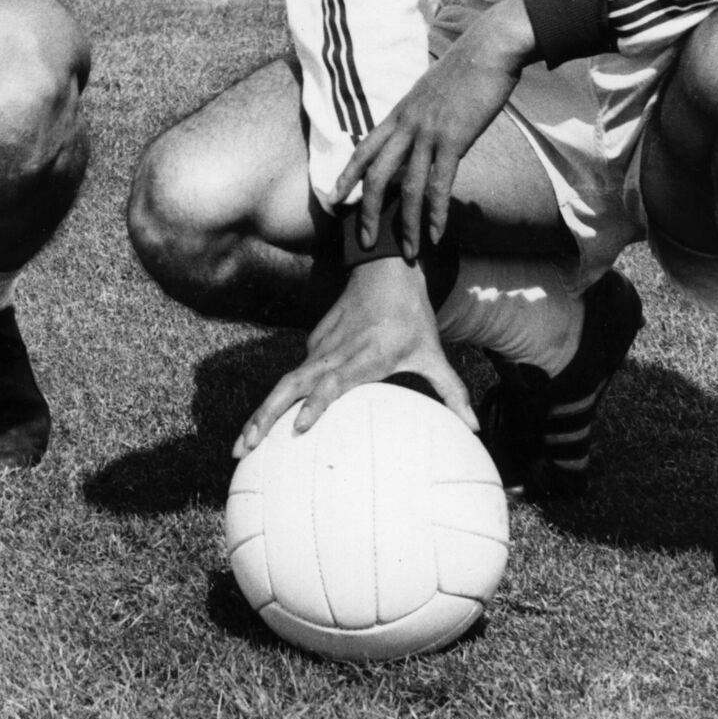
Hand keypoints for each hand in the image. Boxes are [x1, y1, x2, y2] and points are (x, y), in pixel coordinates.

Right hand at [234, 257, 475, 459]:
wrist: (384, 267)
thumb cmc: (411, 313)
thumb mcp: (433, 350)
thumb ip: (451, 390)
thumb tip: (475, 428)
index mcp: (363, 355)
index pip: (332, 383)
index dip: (315, 405)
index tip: (298, 430)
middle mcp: (334, 352)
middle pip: (292, 386)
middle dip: (265, 418)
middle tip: (244, 450)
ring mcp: (320, 346)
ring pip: (285, 382)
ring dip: (262, 412)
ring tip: (242, 446)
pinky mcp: (314, 342)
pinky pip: (294, 374)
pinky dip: (277, 399)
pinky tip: (265, 424)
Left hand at [333, 0, 536, 257]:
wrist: (489, 49)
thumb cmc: (467, 68)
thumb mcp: (432, 90)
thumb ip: (422, 113)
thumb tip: (421, 131)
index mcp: (400, 112)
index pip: (364, 149)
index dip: (347, 176)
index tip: (333, 198)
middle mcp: (407, 124)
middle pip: (377, 175)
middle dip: (368, 212)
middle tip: (364, 242)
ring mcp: (428, 132)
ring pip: (407, 187)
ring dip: (407, 225)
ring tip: (409, 252)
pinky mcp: (453, 139)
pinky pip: (440, 185)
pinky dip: (437, 213)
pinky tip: (438, 235)